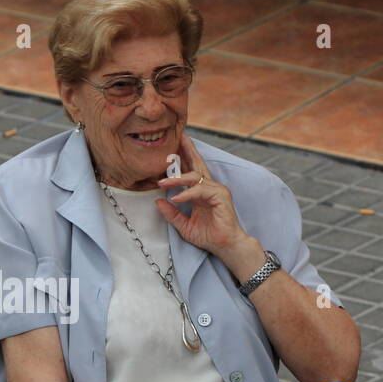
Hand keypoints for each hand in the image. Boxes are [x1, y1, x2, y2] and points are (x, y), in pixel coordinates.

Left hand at [155, 135, 254, 260]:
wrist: (225, 246)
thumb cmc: (208, 236)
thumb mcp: (183, 225)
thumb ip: (171, 214)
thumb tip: (157, 202)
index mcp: (200, 191)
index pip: (189, 170)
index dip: (180, 158)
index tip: (169, 148)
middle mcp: (208, 187)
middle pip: (196, 163)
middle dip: (186, 149)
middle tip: (177, 135)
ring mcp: (216, 189)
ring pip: (194, 177)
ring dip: (176, 178)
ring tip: (161, 182)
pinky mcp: (221, 196)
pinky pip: (200, 191)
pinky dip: (187, 194)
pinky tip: (176, 197)